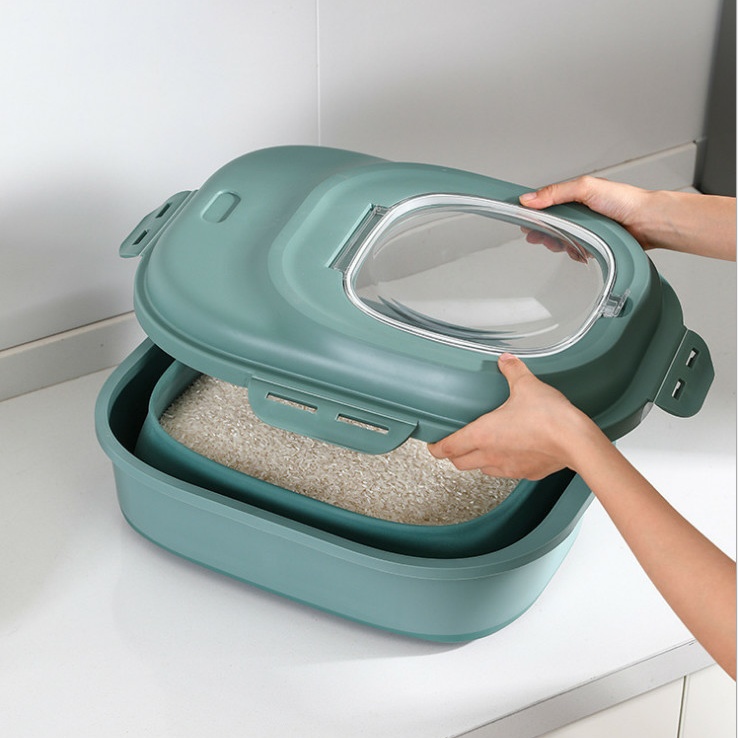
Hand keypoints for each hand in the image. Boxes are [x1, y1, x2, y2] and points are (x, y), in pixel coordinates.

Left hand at [427, 353, 600, 479]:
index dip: (436, 448)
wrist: (577, 441)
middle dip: (455, 455)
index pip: (448, 449)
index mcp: (482, 435)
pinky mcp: (527, 474)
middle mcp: (491, 456)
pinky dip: (503, 464)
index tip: (433, 445)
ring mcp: (509, 468)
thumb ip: (512, 371)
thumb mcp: (526, 385)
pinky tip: (512, 451)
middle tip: (455, 444)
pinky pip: (507, 472)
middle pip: (460, 464)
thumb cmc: (549, 418)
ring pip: (483, 470)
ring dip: (479, 460)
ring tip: (484, 446)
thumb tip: (506, 360)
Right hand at [519, 175, 735, 260]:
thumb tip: (529, 198)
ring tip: (562, 243)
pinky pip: (574, 253)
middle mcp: (578, 214)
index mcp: (574, 197)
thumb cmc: (624, 201)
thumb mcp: (585, 188)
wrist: (648, 222)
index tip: (522, 220)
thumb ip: (556, 192)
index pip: (544, 205)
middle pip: (548, 225)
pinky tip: (579, 251)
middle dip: (541, 232)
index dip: (531, 213)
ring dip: (558, 244)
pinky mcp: (592, 246)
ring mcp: (585, 230)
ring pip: (560, 241)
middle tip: (536, 237)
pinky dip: (574, 253)